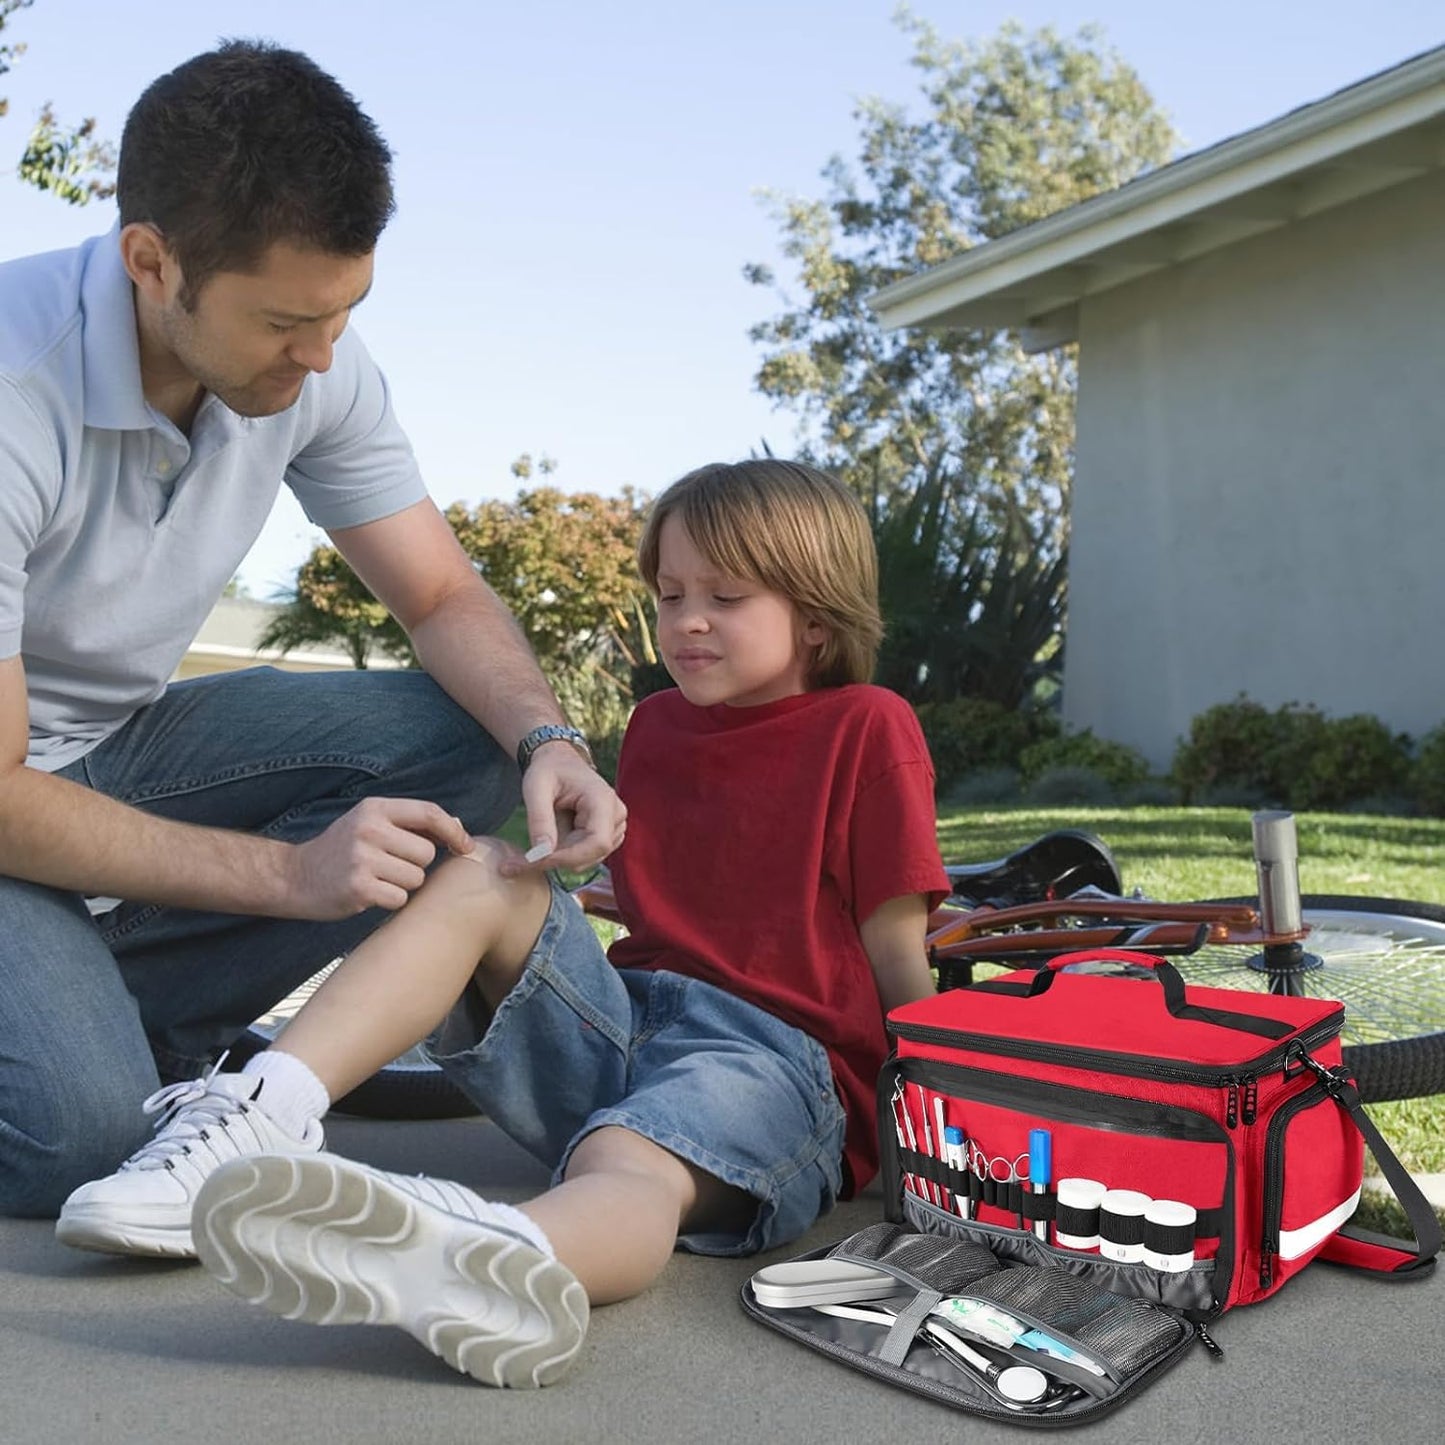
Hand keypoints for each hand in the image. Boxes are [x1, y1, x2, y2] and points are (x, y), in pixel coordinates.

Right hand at [288, 796, 476, 917]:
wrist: (295, 876)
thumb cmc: (343, 850)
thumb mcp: (371, 823)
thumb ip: (412, 823)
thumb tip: (458, 826)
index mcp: (375, 808)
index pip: (430, 813)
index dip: (454, 831)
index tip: (465, 846)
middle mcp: (369, 829)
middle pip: (426, 852)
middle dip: (416, 865)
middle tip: (390, 867)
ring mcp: (362, 858)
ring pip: (416, 878)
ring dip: (403, 884)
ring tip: (378, 879)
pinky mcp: (358, 887)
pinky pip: (400, 898)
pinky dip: (390, 901)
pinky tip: (370, 894)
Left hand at [503, 744, 626, 875]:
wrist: (560, 761)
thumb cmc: (548, 770)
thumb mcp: (536, 788)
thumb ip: (539, 819)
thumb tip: (542, 854)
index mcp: (603, 800)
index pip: (597, 842)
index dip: (569, 857)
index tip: (536, 860)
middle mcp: (616, 814)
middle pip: (592, 854)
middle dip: (557, 860)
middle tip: (520, 861)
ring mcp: (615, 826)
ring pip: (588, 858)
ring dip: (559, 857)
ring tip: (536, 840)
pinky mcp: (608, 834)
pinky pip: (587, 855)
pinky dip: (564, 855)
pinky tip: (550, 839)